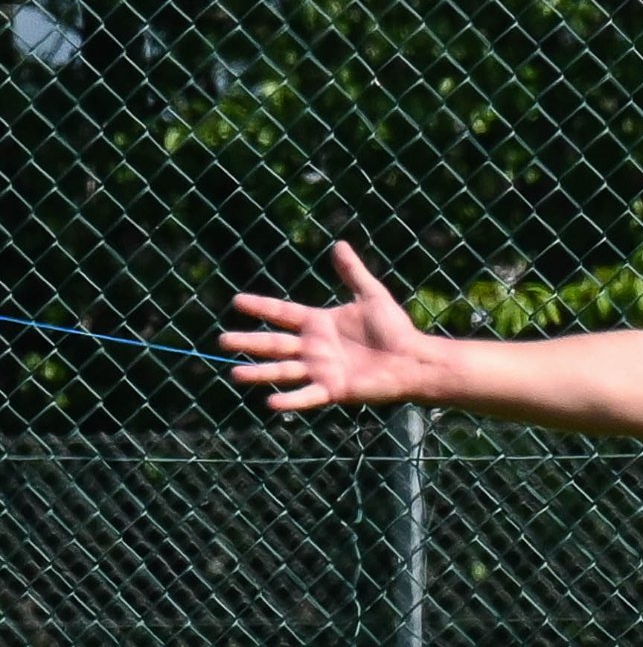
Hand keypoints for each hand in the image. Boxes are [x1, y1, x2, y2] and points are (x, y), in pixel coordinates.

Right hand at [222, 242, 430, 412]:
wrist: (414, 359)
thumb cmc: (396, 329)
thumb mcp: (372, 296)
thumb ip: (353, 273)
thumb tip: (339, 244)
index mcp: (318, 324)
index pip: (282, 313)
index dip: (261, 307)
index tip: (236, 301)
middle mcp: (313, 348)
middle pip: (274, 343)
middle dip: (248, 342)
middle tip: (222, 340)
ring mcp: (320, 370)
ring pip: (282, 370)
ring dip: (259, 372)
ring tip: (234, 373)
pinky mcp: (333, 390)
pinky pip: (307, 396)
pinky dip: (290, 399)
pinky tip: (270, 402)